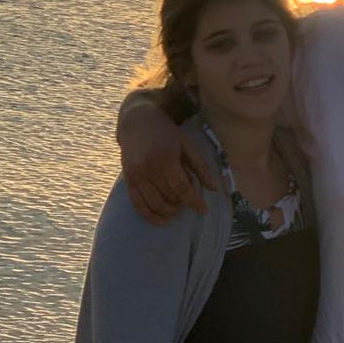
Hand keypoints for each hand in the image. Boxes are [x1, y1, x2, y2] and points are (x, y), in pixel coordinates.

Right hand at [119, 101, 216, 223]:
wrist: (137, 121)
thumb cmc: (166, 133)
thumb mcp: (187, 144)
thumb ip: (201, 167)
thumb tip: (214, 189)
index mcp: (166, 158)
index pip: (182, 188)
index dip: (194, 202)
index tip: (204, 210)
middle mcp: (148, 169)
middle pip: (169, 197)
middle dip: (183, 204)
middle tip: (189, 201)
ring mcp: (136, 176)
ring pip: (155, 204)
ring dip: (169, 212)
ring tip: (178, 209)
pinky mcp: (128, 181)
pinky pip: (138, 205)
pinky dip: (150, 216)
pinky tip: (162, 221)